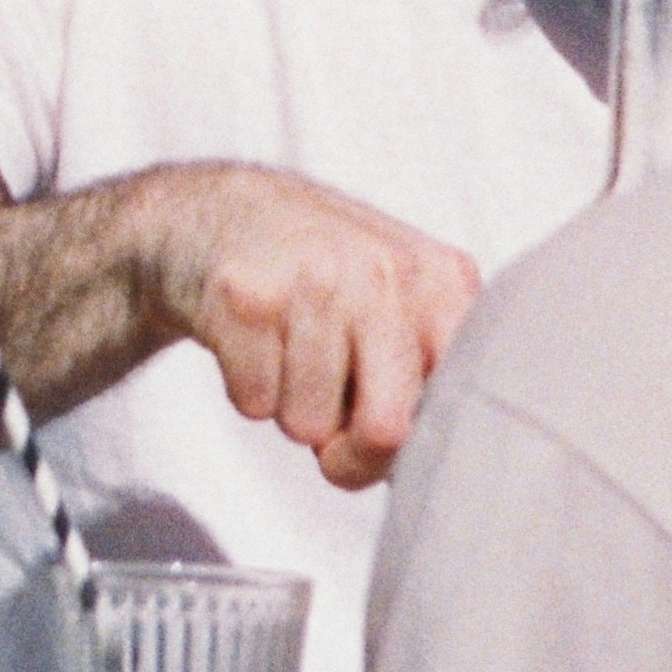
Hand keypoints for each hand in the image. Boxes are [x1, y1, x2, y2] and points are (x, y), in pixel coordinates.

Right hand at [138, 168, 479, 490]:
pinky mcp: (244, 298)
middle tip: (329, 423)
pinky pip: (254, 404)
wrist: (218, 209)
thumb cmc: (321, 278)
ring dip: (290, 407)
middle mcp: (385, 272)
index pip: (453, 406)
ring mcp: (314, 280)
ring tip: (286, 350)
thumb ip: (431, 372)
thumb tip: (416, 462)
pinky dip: (247, 390)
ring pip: (307, 425)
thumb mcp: (401, 301)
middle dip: (348, 453)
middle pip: (384, 431)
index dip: (412, 446)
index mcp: (441, 280)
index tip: (382, 434)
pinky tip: (253, 341)